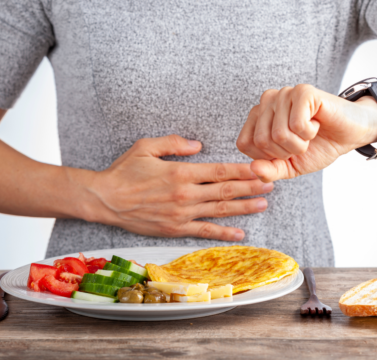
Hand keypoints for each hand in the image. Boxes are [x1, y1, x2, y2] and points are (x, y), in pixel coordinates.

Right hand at [85, 135, 272, 240]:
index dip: (242, 170)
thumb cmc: (124, 172)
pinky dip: (223, 233)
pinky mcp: (175, 228)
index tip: (260, 169)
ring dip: (244, 208)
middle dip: (251, 187)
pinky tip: (240, 233)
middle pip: (226, 191)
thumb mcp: (146, 147)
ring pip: (220, 211)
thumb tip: (198, 145)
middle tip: (271, 184)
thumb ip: (174, 143)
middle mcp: (185, 194)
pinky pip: (204, 231)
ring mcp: (182, 214)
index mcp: (180, 172)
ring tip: (263, 204)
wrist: (105, 200)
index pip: (220, 171)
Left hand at [236, 84, 376, 181]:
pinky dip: (309, 132)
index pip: (245, 144)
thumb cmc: (318, 147)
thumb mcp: (290, 167)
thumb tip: (253, 169)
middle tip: (301, 141)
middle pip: (262, 140)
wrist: (349, 135)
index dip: (268, 156)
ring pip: (279, 134)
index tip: (286, 150)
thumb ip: (269, 171)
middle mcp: (267, 101)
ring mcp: (284, 94)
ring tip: (309, 132)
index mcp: (257, 117)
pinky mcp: (302, 91)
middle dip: (286, 151)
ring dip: (300, 143)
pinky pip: (297, 124)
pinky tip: (316, 123)